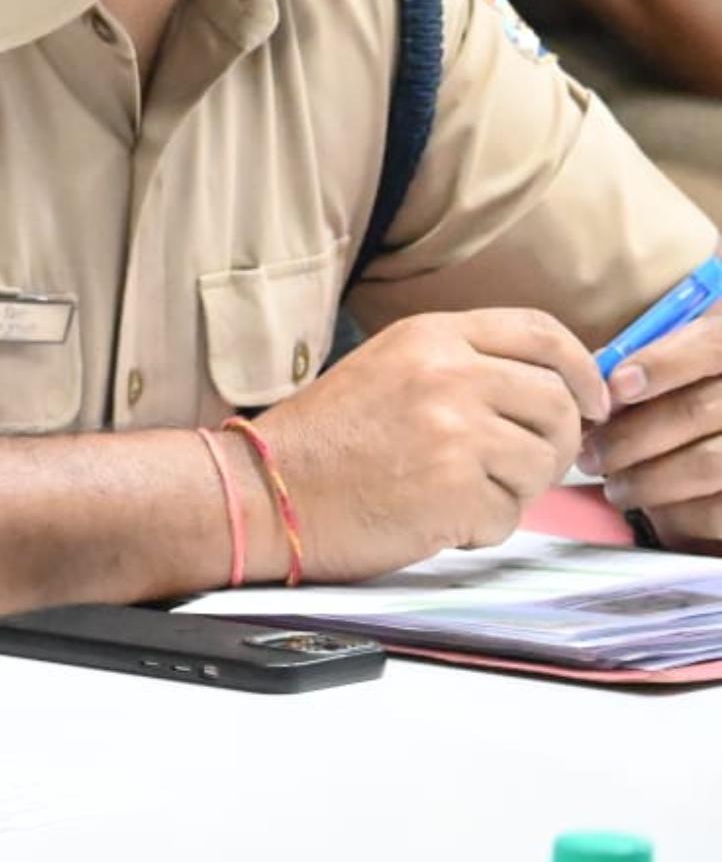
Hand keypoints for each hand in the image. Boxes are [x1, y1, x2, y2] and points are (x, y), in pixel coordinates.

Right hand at [253, 308, 607, 580]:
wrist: (267, 491)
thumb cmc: (325, 440)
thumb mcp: (392, 366)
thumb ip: (465, 365)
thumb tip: (550, 389)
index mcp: (433, 334)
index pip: (542, 333)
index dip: (582, 369)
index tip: (594, 400)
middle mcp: (451, 373)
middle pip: (559, 403)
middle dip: (555, 443)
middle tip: (523, 467)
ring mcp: (456, 432)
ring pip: (544, 464)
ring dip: (515, 490)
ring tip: (460, 494)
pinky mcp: (455, 491)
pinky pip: (510, 515)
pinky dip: (482, 528)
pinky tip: (437, 520)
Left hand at [578, 307, 721, 551]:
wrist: (719, 440)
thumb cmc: (695, 397)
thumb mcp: (688, 356)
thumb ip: (655, 356)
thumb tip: (600, 376)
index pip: (713, 344)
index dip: (663, 363)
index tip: (616, 386)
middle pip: (696, 411)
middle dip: (630, 435)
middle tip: (590, 453)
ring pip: (706, 464)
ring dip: (646, 480)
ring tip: (616, 487)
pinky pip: (715, 511)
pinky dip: (676, 516)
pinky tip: (656, 514)